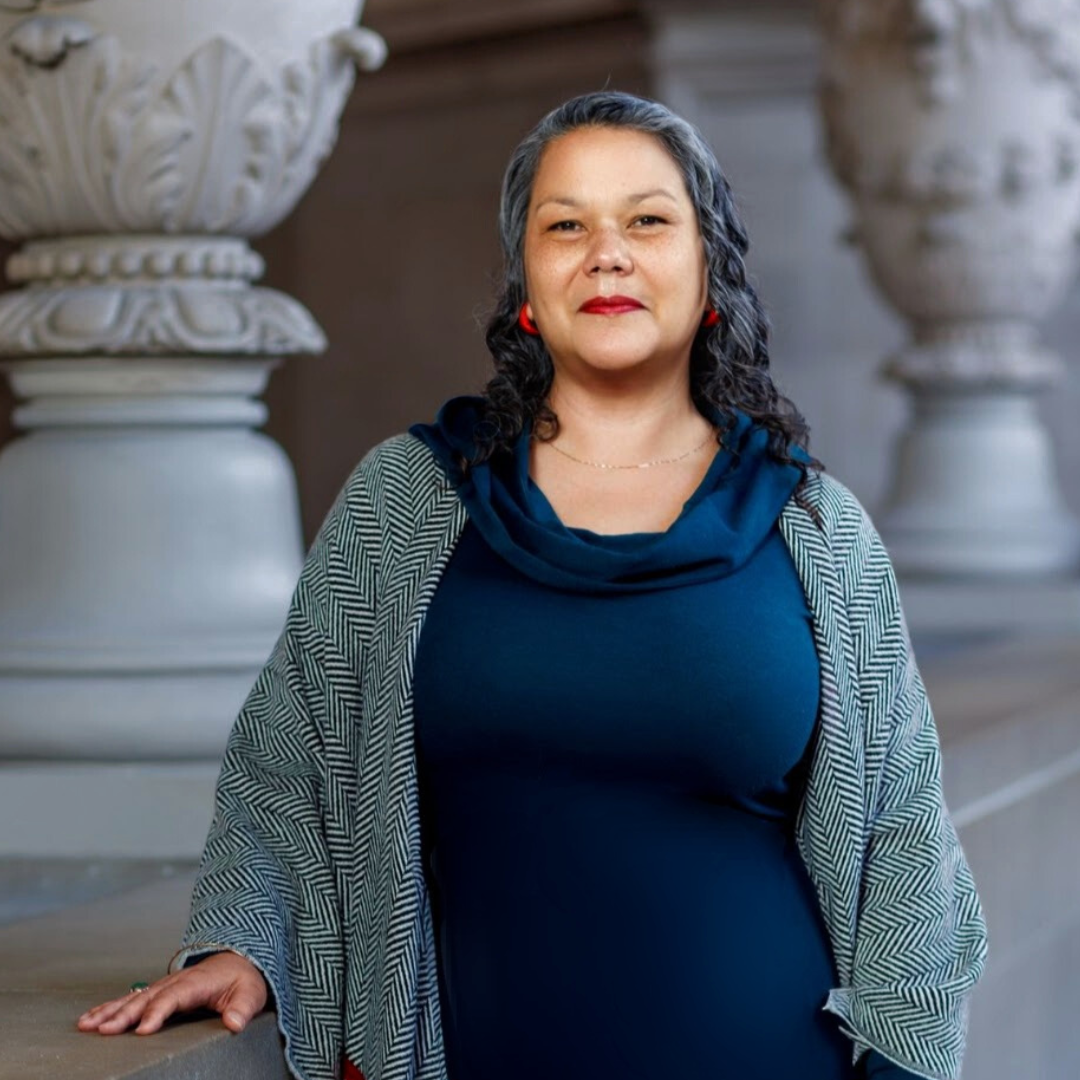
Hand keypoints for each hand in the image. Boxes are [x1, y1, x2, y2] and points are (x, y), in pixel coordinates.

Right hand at [77, 951, 267, 1035]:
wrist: (239, 961)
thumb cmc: (243, 981)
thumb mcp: (251, 993)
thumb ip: (243, 1008)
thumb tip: (235, 1023)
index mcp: (197, 983)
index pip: (175, 997)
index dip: (158, 1012)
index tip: (143, 1029)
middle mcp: (176, 982)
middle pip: (147, 998)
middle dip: (124, 1014)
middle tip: (104, 1031)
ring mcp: (164, 985)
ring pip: (133, 997)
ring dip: (109, 1010)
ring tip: (86, 1025)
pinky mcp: (158, 990)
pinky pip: (130, 998)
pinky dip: (109, 1007)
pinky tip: (90, 1018)